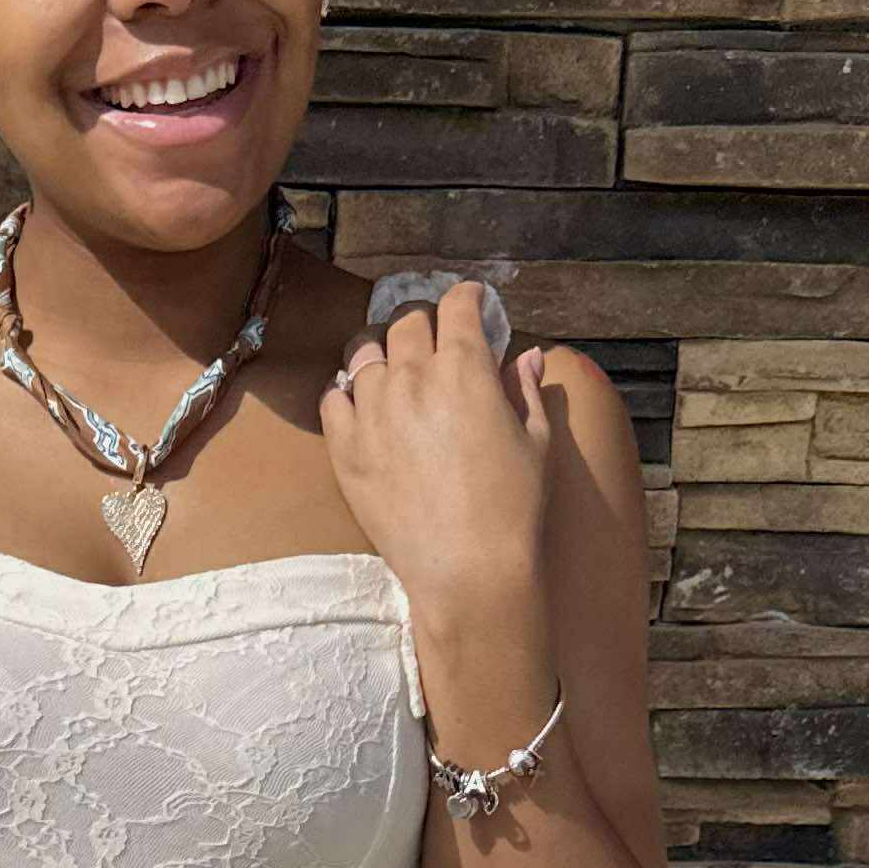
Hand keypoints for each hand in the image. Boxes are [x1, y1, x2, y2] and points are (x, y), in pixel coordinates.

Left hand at [318, 278, 552, 593]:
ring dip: (381, 350)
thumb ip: (525, 390)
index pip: (458, 307)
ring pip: (364, 353)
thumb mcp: (535, 442)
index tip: (471, 302)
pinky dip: (346, 392)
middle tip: (432, 334)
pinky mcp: (345, 447)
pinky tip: (359, 402)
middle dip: (424, 320)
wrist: (467, 569)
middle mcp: (413, 378)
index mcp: (464, 369)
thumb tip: (529, 357)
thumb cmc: (512, 508)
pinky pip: (333, 398)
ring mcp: (372, 411)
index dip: (466, 298)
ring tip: (390, 363)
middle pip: (407, 323)